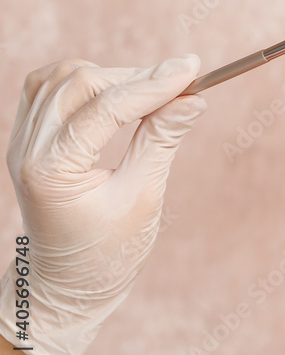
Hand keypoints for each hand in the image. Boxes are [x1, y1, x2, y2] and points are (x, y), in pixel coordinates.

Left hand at [0, 55, 206, 354]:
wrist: (66, 284)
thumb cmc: (107, 252)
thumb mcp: (143, 198)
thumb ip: (162, 140)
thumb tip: (192, 98)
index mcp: (53, 171)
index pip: (106, 108)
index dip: (153, 84)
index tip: (193, 69)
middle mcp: (27, 149)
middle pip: (80, 83)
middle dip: (135, 76)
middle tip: (182, 82)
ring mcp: (22, 141)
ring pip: (62, 77)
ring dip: (111, 75)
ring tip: (152, 92)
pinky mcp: (28, 138)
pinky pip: (49, 87)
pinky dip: (85, 81)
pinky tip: (116, 93)